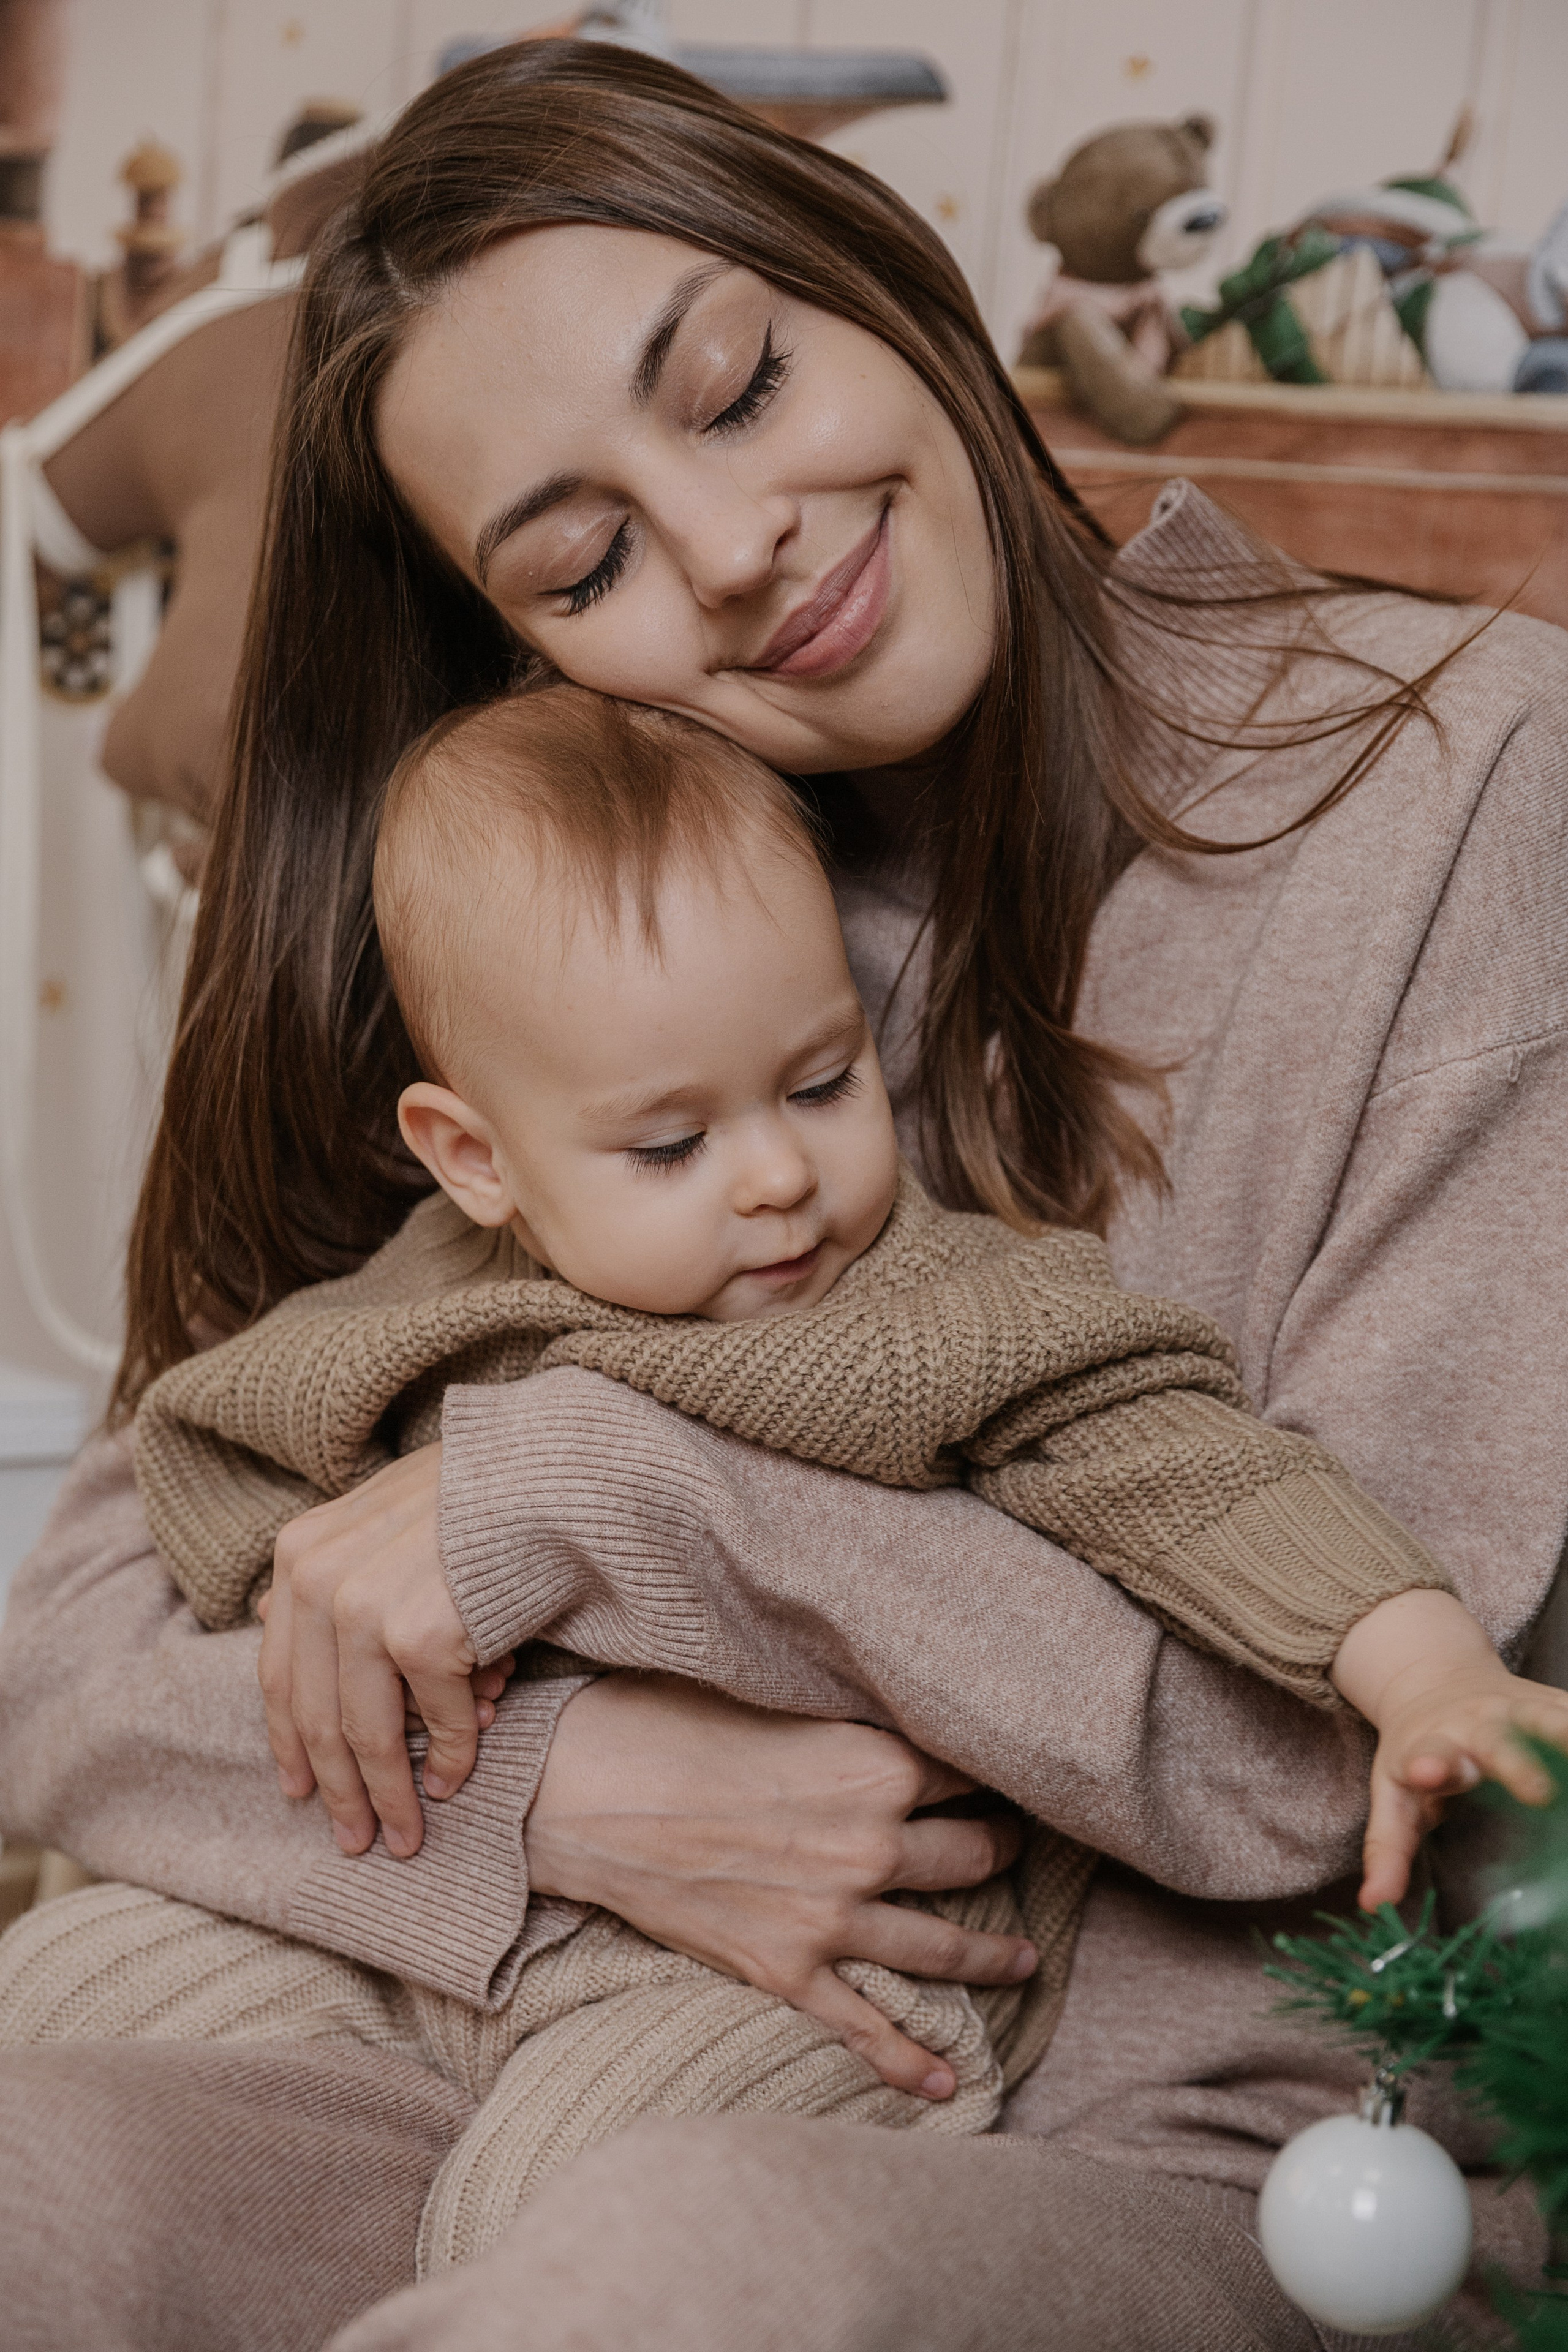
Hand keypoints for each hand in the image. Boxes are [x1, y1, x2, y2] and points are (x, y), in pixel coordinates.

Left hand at [257, 1444, 512, 1858]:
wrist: (542, 1469)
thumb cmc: (472, 1492)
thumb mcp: (379, 1514)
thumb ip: (332, 1564)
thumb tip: (267, 1616)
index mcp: (300, 1551)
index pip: (281, 1671)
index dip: (290, 1742)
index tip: (301, 1791)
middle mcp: (316, 1581)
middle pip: (316, 1715)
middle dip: (337, 1788)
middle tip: (354, 1839)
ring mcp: (364, 1611)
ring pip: (367, 1733)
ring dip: (388, 1795)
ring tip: (404, 1835)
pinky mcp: (420, 1636)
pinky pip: (439, 1720)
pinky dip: (453, 1757)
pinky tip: (458, 1779)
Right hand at [525, 1673, 1037, 2099]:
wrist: (583, 1794)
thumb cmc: (669, 1726)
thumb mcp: (778, 1701)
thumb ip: (846, 1728)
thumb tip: (891, 1728)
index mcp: (875, 1764)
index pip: (967, 1772)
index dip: (988, 1774)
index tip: (1003, 1777)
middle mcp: (870, 1845)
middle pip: (972, 1855)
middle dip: (1002, 1851)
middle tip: (1016, 1849)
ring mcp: (831, 1918)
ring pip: (944, 1947)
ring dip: (993, 1955)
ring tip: (1022, 1959)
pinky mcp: (787, 1972)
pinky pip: (866, 2029)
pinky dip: (911, 2063)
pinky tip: (948, 2083)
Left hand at [1333, 1588, 1567, 1907]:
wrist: (1435, 1678)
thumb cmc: (1416, 1750)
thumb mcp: (1393, 1794)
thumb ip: (1387, 1849)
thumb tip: (1374, 1906)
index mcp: (1433, 1747)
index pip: (1429, 1757)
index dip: (1430, 1765)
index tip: (1426, 1772)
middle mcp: (1477, 1724)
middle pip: (1498, 1744)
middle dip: (1517, 1766)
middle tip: (1540, 1794)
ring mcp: (1519, 1709)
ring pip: (1550, 1720)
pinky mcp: (1551, 1703)